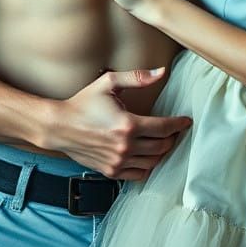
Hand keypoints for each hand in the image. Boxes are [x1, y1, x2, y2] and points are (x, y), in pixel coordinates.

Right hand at [50, 67, 191, 179]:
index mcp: (128, 125)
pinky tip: (147, 156)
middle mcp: (125, 146)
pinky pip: (139, 174)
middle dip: (173, 138)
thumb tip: (161, 72)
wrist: (60, 126)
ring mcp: (119, 161)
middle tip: (174, 131)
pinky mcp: (111, 171)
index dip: (179, 124)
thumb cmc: (83, 103)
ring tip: (163, 142)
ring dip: (162, 152)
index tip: (186, 121)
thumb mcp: (108, 83)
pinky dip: (148, 166)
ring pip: (154, 162)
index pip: (165, 127)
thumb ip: (137, 77)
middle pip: (162, 146)